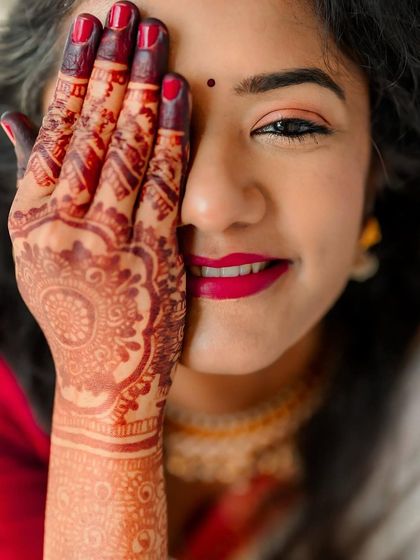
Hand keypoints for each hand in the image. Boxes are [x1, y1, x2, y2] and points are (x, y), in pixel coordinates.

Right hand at [5, 3, 190, 431]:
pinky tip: (179, 98)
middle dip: (108, 66)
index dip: (72, 76)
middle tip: (125, 11)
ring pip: (122, 151)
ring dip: (139, 89)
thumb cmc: (77, 313)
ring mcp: (106, 242)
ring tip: (153, 39)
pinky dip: (170, 139)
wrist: (106, 378)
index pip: (51, 133)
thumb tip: (16, 119)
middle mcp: (61, 228)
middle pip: (86, 130)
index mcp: (29, 223)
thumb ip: (34, 187)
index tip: (88, 31)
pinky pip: (160, 187)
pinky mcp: (149, 256)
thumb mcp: (37, 254)